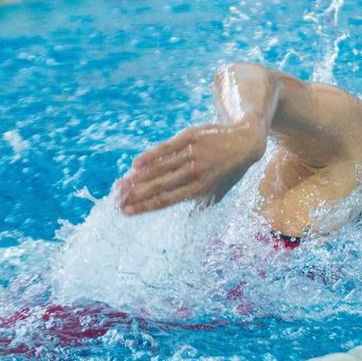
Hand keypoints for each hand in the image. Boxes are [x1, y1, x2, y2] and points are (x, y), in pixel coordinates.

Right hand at [115, 120, 266, 214]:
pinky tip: (135, 164)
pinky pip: (166, 148)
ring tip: (120, 185)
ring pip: (160, 167)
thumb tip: (181, 223)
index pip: (167, 200)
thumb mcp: (218, 193)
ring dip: (137, 177)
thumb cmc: (227, 172)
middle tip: (116, 200)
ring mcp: (192, 153)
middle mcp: (196, 172)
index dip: (145, 206)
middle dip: (136, 194)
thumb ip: (198, 206)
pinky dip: (150, 156)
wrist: (245, 142)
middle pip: (160, 185)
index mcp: (201, 189)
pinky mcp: (190, 137)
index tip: (127, 212)